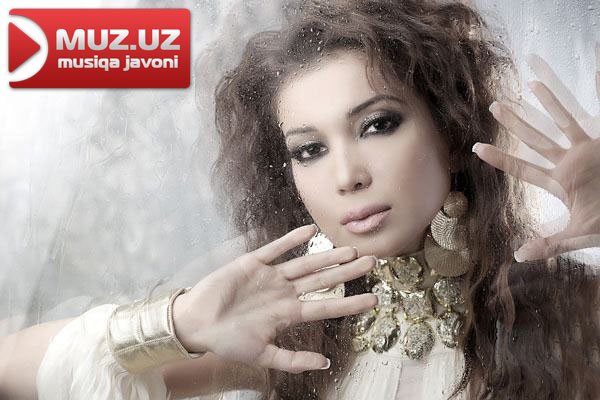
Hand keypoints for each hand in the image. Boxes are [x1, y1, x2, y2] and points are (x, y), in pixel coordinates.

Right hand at [172, 224, 377, 373]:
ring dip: (327, 255)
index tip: (374, 300)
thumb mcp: (262, 356)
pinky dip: (292, 240)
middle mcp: (284, 292)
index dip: (350, 303)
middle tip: (373, 262)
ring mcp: (270, 276)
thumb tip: (326, 364)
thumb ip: (293, 361)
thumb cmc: (227, 341)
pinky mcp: (252, 263)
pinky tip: (310, 231)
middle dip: (347, 271)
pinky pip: (276, 248)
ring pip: (305, 263)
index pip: (326, 306)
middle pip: (322, 279)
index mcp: (288, 313)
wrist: (196, 324)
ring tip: (350, 249)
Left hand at [472, 47, 599, 261]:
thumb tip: (518, 256)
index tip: (477, 148)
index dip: (500, 158)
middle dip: (514, 122)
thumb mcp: (579, 236)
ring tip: (531, 83)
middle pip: (535, 139)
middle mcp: (569, 163)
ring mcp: (589, 151)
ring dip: (548, 102)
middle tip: (493, 105)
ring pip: (563, 121)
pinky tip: (596, 72)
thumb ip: (550, 244)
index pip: (522, 168)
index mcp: (559, 183)